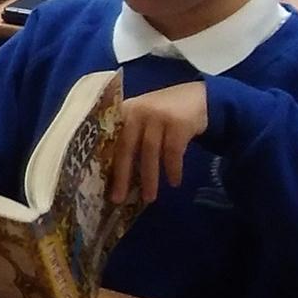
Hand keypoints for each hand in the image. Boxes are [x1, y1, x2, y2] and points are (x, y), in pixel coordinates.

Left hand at [109, 82, 208, 203]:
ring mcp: (158, 116)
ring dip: (149, 178)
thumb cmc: (163, 114)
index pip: (110, 139)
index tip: (99, 184)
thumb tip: (115, 173)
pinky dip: (173, 169)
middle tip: (118, 199)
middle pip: (127, 148)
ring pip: (150, 153)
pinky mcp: (178, 123)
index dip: (105, 162)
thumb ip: (129, 135)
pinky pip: (173, 152)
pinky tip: (174, 182)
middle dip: (122, 176)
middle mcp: (138, 111)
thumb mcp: (142, 118)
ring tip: (149, 198)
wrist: (198, 97)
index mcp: (124, 111)